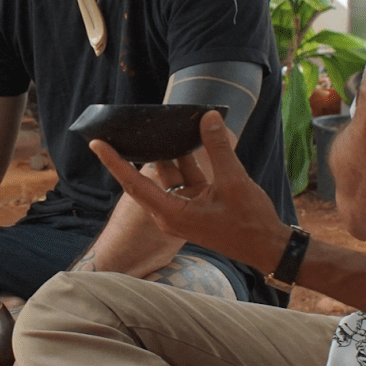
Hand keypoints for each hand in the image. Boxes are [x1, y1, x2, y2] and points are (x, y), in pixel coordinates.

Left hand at [90, 111, 289, 271]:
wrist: (268, 246)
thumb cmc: (249, 223)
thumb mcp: (233, 182)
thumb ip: (218, 149)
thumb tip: (208, 118)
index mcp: (172, 213)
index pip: (134, 184)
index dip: (115, 162)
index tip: (97, 144)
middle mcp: (172, 212)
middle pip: (145, 179)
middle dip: (136, 153)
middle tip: (121, 128)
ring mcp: (184, 208)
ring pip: (169, 175)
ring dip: (168, 152)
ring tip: (162, 124)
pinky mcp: (197, 204)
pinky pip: (185, 177)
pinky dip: (187, 159)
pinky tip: (190, 137)